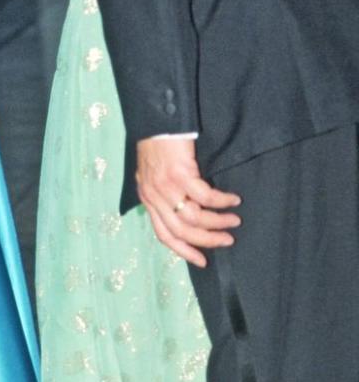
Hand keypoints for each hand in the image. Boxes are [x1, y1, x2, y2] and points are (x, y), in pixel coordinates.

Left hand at [136, 136, 241, 268]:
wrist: (156, 121)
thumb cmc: (158, 145)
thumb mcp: (152, 174)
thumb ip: (162, 194)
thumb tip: (181, 211)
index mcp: (148, 199)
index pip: (164, 235)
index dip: (184, 251)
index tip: (202, 261)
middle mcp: (155, 197)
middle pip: (182, 231)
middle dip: (207, 241)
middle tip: (227, 240)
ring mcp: (166, 187)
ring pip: (195, 219)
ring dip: (218, 223)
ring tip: (234, 221)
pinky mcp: (180, 174)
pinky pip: (205, 197)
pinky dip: (221, 202)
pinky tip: (233, 200)